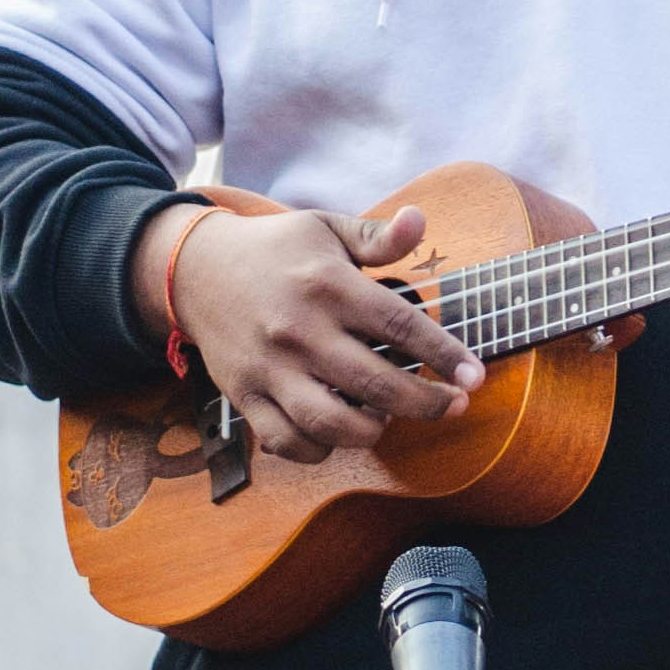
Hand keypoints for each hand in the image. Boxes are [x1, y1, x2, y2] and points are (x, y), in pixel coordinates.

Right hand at [132, 201, 484, 463]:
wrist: (193, 270)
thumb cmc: (275, 251)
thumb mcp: (325, 228)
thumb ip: (376, 236)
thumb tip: (419, 220)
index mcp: (327, 285)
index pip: (401, 326)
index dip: (445, 355)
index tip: (476, 376)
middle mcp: (299, 330)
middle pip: (375, 383)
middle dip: (425, 404)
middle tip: (452, 406)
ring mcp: (269, 368)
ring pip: (331, 423)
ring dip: (372, 431)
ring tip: (388, 418)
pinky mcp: (245, 396)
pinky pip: (286, 442)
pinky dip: (319, 449)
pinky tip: (340, 433)